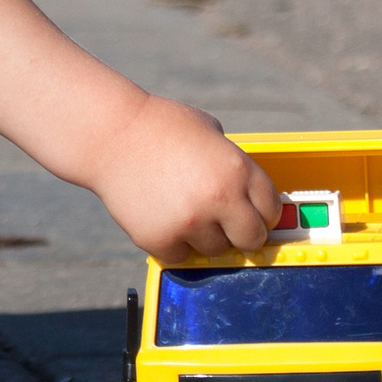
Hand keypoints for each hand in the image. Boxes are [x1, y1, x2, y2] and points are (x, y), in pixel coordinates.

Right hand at [77, 94, 281, 260]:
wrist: (110, 135)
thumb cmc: (160, 126)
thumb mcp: (210, 132)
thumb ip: (231, 164)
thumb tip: (248, 193)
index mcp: (237, 170)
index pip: (271, 211)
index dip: (261, 212)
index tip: (252, 213)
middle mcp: (219, 200)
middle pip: (251, 240)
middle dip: (241, 233)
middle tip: (225, 223)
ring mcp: (189, 223)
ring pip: (215, 250)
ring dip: (204, 237)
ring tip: (183, 210)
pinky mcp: (160, 240)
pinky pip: (181, 256)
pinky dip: (175, 242)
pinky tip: (163, 217)